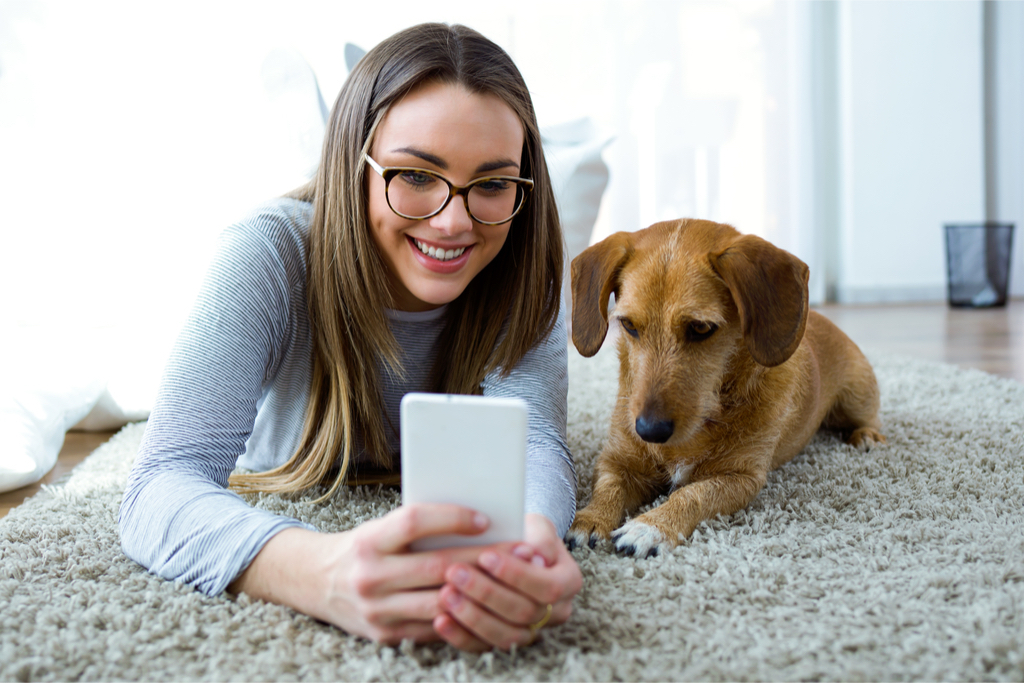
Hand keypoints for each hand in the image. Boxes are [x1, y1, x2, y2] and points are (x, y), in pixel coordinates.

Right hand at [230, 503, 499, 646]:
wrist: (315, 582)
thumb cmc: (362, 547)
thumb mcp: (380, 528)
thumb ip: (417, 527)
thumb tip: (477, 520)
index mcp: (369, 540)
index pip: (414, 522)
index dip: (451, 518)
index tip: (485, 518)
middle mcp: (370, 576)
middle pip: (437, 566)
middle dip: (484, 559)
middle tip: (520, 551)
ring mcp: (377, 611)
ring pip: (441, 602)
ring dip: (482, 591)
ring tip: (513, 580)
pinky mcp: (385, 636)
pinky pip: (433, 627)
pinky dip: (463, 615)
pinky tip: (489, 605)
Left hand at [433, 513, 583, 650]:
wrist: (515, 549)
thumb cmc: (525, 533)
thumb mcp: (536, 525)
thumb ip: (540, 537)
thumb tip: (536, 555)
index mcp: (568, 581)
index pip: (547, 586)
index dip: (516, 574)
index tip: (485, 556)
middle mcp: (556, 611)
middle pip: (524, 612)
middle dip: (486, 592)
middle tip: (454, 572)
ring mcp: (532, 631)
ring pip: (505, 635)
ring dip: (472, 616)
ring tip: (445, 594)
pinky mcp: (504, 641)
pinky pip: (484, 647)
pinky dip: (461, 635)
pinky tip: (440, 620)